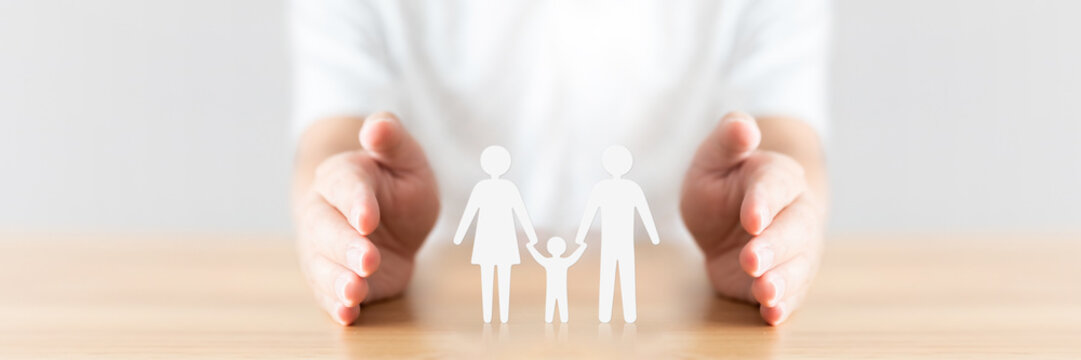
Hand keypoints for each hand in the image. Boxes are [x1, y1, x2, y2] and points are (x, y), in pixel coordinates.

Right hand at [294, 112, 438, 324]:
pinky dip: (335, 304)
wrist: (391, 219)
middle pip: (326, 230)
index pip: (345, 187)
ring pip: (323, 265)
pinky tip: (347, 314)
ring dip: (337, 281)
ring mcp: (324, 248)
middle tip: (368, 260)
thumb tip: (377, 126)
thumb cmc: (397, 184)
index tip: (368, 218)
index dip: (355, 203)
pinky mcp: (333, 277)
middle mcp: (323, 212)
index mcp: (341, 176)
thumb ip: (391, 139)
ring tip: (354, 293)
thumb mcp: (406, 158)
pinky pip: (328, 292)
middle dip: (346, 247)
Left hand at [680, 112, 825, 324]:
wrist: (728, 220)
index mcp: (778, 177)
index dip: (764, 203)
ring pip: (797, 265)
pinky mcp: (786, 278)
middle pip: (794, 230)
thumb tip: (743, 127)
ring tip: (765, 292)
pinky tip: (772, 314)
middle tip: (752, 259)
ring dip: (782, 280)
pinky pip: (791, 293)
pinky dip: (784, 304)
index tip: (751, 218)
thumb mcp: (713, 158)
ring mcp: (796, 249)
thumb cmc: (722, 184)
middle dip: (774, 246)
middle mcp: (796, 213)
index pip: (775, 188)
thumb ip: (728, 140)